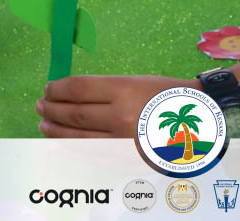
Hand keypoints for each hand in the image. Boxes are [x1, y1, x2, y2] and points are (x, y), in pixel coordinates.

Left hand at [37, 74, 196, 137]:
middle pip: (75, 113)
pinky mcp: (126, 159)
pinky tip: (64, 142)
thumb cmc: (167, 95)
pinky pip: (93, 153)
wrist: (200, 120)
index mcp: (124, 89)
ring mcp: (123, 141)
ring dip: (57, 131)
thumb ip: (104, 89)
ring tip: (44, 125)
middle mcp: (121, 116)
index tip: (48, 89)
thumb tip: (72, 95)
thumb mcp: (135, 81)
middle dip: (52, 110)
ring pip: (79, 137)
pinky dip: (74, 147)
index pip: (79, 88)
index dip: (58, 89)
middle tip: (40, 106)